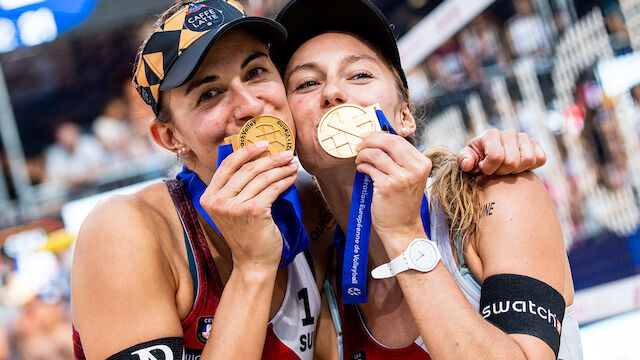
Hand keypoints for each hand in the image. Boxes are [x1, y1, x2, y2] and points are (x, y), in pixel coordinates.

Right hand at [200, 142, 298, 270]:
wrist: (253, 262)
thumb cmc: (246, 235)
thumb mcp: (232, 210)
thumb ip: (235, 188)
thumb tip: (257, 159)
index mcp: (209, 197)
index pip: (227, 165)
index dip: (246, 151)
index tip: (264, 144)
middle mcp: (218, 201)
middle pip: (247, 169)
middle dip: (270, 158)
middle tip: (286, 154)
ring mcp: (234, 206)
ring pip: (262, 177)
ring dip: (280, 168)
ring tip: (292, 165)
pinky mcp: (253, 211)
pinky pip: (272, 189)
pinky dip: (284, 180)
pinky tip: (292, 177)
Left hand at [355, 132, 429, 254]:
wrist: (402, 227)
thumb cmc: (402, 202)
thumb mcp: (408, 177)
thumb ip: (399, 160)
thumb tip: (378, 140)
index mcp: (422, 163)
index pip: (399, 140)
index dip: (380, 135)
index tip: (368, 136)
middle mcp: (415, 169)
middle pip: (389, 142)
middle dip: (370, 140)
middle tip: (359, 144)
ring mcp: (402, 178)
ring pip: (376, 153)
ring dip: (363, 154)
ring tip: (359, 159)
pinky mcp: (387, 187)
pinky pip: (369, 167)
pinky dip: (362, 165)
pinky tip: (361, 169)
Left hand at [457, 129, 545, 174]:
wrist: (490, 158)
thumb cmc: (477, 159)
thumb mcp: (466, 159)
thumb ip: (464, 160)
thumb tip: (469, 164)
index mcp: (490, 135)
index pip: (496, 156)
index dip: (489, 168)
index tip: (483, 169)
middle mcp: (508, 133)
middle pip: (512, 161)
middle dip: (502, 171)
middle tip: (496, 171)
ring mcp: (523, 138)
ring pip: (528, 160)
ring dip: (517, 170)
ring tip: (507, 169)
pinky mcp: (535, 145)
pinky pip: (541, 159)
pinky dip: (532, 167)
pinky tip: (519, 166)